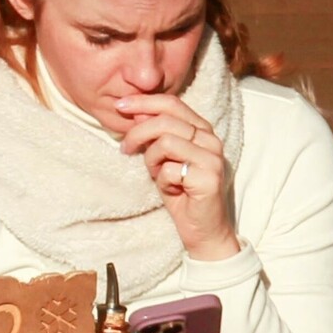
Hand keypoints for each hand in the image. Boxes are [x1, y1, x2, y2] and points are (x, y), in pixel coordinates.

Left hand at [115, 92, 240, 262]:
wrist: (203, 230)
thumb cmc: (181, 193)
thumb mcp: (163, 159)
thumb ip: (155, 135)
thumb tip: (136, 112)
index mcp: (202, 130)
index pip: (171, 103)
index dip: (143, 102)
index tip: (120, 105)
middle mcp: (211, 139)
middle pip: (165, 121)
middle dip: (137, 134)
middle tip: (125, 148)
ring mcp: (212, 158)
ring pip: (165, 143)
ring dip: (152, 161)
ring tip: (157, 175)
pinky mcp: (209, 178)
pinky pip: (170, 170)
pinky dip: (162, 181)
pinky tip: (172, 191)